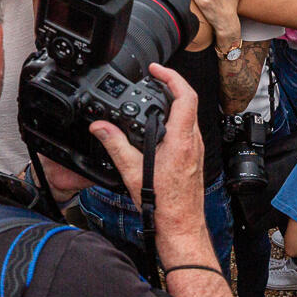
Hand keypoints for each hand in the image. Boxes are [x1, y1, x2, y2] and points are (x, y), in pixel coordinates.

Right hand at [90, 63, 206, 231]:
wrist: (180, 226)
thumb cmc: (163, 205)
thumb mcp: (132, 172)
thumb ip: (115, 144)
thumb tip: (100, 126)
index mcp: (181, 140)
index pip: (185, 96)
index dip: (171, 77)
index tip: (156, 69)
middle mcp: (193, 141)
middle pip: (188, 101)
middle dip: (170, 85)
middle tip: (152, 77)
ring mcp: (196, 149)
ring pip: (188, 115)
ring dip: (173, 102)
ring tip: (154, 96)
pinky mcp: (194, 156)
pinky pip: (187, 128)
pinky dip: (174, 118)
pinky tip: (159, 124)